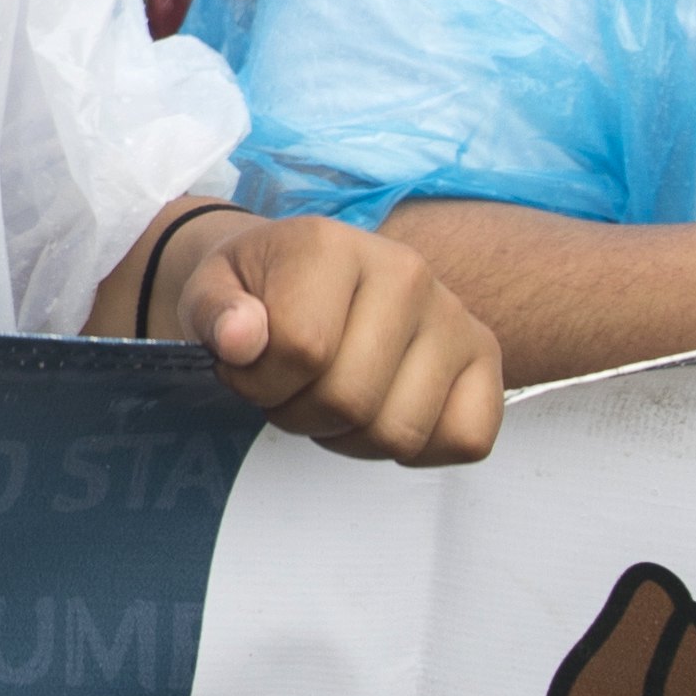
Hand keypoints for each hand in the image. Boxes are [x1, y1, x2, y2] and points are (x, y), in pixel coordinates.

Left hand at [153, 207, 504, 463]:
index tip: (245, 365)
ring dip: (350, 438)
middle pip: (351, 400)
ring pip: (401, 431)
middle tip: (288, 389)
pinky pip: (466, 439)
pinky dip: (418, 450)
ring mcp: (455, 316)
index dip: (257, 381)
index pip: (300, 349)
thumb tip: (241, 340)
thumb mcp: (209, 292)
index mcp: (332, 245)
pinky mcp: (486, 360)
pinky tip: (381, 412)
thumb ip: (214, 313)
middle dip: (301, 414)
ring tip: (329, 398)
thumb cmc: (256, 294)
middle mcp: (407, 272)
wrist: (301, 281)